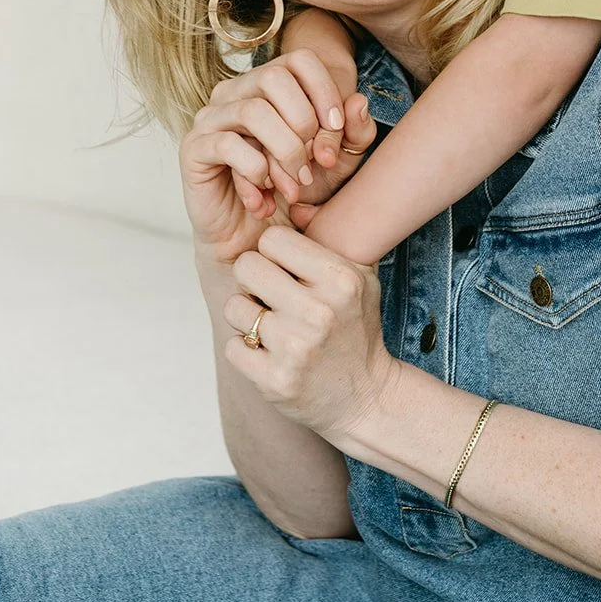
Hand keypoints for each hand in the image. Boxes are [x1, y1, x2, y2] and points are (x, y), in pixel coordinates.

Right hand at [180, 51, 376, 263]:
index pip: (299, 60)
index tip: (337, 131)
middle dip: (304, 123)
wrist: (255, 239)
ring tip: (294, 186)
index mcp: (268, 86)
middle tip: (313, 166)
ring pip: (253, 111)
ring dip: (283, 152)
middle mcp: (236, 92)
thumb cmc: (295, 192)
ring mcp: (211, 117)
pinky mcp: (194, 148)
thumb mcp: (338, 164)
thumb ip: (355, 134)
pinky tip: (264, 196)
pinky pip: (228, 145)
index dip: (325, 91)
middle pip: (274, 78)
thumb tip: (358, 102)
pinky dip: (255, 172)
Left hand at [223, 224, 397, 441]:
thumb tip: (292, 204)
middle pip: (247, 266)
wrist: (367, 397)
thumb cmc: (357, 328)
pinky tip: (268, 353)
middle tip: (268, 294)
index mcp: (339, 279)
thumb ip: (329, 242)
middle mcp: (317, 312)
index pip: (273, 240)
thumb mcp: (360, 278)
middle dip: (253, 279)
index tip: (284, 269)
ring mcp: (295, 349)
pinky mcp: (274, 381)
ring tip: (270, 325)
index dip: (273, 253)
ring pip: (234, 307)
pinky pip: (233, 347)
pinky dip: (245, 349)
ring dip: (246, 316)